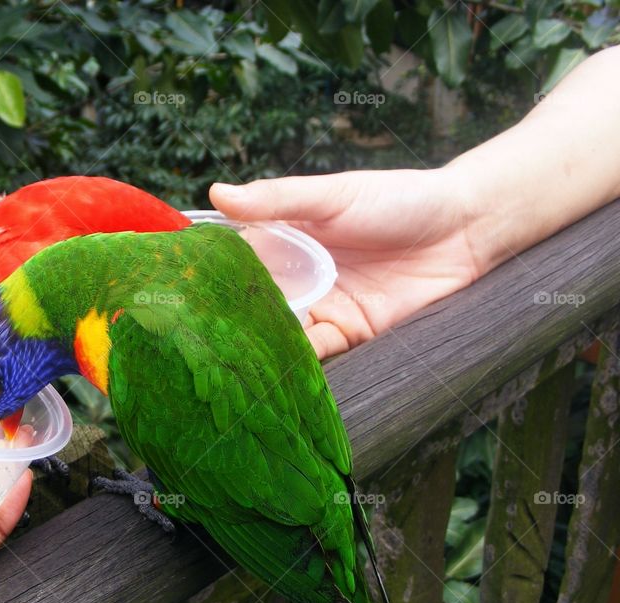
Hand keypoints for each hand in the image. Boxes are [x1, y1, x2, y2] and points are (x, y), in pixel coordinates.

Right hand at [210, 169, 480, 358]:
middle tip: (194, 337)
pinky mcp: (352, 334)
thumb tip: (217, 194)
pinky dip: (298, 360)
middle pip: (253, 304)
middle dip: (228, 320)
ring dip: (259, 345)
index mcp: (286, 239)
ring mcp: (324, 307)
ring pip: (280, 332)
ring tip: (228, 358)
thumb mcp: (333, 194)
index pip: (237, 262)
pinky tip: (277, 366)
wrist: (467, 227)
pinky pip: (318, 352)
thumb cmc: (399, 199)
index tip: (178, 291)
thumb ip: (277, 198)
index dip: (210, 275)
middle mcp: (298, 278)